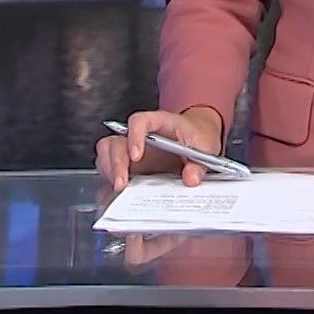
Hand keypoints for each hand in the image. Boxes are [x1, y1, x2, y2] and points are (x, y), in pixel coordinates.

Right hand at [95, 105, 224, 189]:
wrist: (197, 137)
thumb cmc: (198, 136)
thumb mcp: (205, 146)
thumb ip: (199, 164)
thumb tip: (190, 179)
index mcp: (160, 122)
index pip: (139, 121)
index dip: (134, 136)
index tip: (136, 155)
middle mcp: (140, 134)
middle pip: (116, 140)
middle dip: (115, 163)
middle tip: (122, 184)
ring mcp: (131, 148)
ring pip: (107, 152)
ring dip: (109, 171)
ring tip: (119, 189)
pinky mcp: (129, 163)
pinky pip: (110, 168)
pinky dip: (111, 180)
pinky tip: (120, 193)